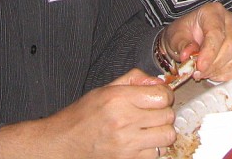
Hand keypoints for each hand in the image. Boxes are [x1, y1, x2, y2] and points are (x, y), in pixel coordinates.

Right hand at [0, 68, 173, 158]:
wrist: (63, 143)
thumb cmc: (82, 115)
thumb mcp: (105, 89)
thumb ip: (133, 79)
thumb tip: (158, 81)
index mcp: (119, 98)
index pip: (162, 95)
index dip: (165, 94)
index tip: (159, 97)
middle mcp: (124, 120)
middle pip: (168, 115)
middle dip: (164, 112)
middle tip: (153, 113)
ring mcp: (127, 143)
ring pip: (167, 136)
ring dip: (162, 131)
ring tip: (150, 128)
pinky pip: (156, 154)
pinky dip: (153, 148)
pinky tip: (142, 142)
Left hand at [164, 2, 231, 83]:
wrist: (188, 37)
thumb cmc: (183, 34)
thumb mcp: (175, 37)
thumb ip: (182, 44)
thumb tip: (188, 55)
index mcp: (212, 12)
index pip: (216, 33)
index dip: (209, 53)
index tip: (199, 67)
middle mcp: (229, 20)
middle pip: (231, 45)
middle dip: (214, 64)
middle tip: (198, 73)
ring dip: (221, 69)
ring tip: (205, 73)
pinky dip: (229, 73)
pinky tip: (214, 73)